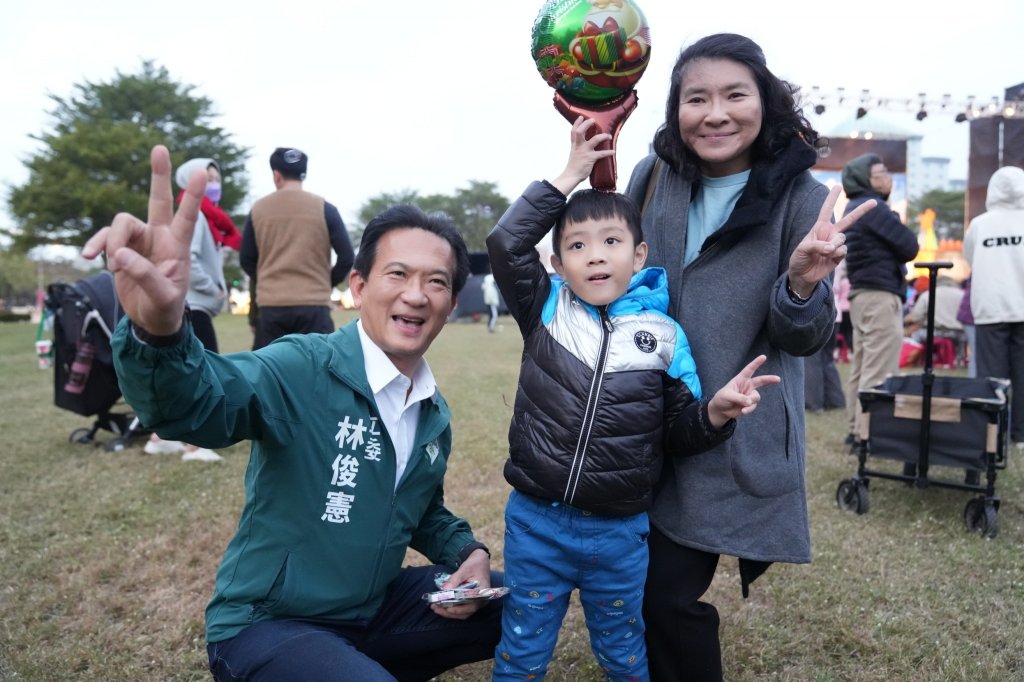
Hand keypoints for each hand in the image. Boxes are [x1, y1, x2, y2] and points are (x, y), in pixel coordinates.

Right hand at [81, 146, 205, 334]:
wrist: (151, 321)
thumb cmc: (165, 309)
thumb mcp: (163, 297)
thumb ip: (144, 276)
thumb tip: (118, 254)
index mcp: (178, 247)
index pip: (188, 218)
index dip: (193, 196)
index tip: (201, 172)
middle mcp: (160, 237)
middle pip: (158, 200)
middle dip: (159, 175)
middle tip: (160, 148)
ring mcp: (139, 241)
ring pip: (121, 223)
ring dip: (112, 242)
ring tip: (113, 268)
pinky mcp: (121, 249)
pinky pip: (104, 238)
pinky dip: (96, 245)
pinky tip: (88, 257)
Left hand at [430, 549, 491, 619]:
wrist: (481, 562)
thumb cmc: (474, 565)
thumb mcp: (464, 569)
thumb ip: (455, 579)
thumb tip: (445, 590)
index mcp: (482, 593)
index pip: (471, 605)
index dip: (459, 609)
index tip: (447, 608)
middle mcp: (480, 601)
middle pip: (465, 612)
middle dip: (449, 612)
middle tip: (435, 608)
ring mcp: (476, 603)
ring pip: (462, 613)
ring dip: (448, 612)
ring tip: (435, 608)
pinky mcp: (471, 602)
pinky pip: (461, 609)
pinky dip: (451, 609)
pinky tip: (441, 606)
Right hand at [549, 116, 613, 196]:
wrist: (571, 176)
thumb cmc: (573, 166)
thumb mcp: (574, 154)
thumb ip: (579, 148)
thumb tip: (585, 146)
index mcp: (574, 145)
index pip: (574, 131)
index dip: (577, 123)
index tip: (581, 117)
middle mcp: (579, 146)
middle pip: (580, 131)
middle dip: (587, 124)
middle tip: (593, 120)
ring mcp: (585, 152)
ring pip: (594, 140)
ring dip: (603, 136)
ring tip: (608, 136)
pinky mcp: (590, 158)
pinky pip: (601, 154)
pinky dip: (608, 152)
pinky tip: (613, 152)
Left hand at [707, 355, 780, 427]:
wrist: (721, 410)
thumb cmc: (722, 398)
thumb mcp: (727, 396)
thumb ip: (739, 398)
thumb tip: (749, 401)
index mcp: (740, 379)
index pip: (749, 370)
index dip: (756, 363)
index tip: (763, 357)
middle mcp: (747, 386)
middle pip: (761, 380)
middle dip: (770, 379)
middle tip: (778, 379)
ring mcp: (749, 395)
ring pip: (756, 397)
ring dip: (750, 401)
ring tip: (742, 405)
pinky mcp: (750, 404)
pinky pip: (753, 405)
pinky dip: (749, 409)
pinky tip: (742, 411)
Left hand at [787, 186, 876, 296]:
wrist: (803, 276)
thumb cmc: (799, 259)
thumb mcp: (802, 249)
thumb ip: (817, 245)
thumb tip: (832, 248)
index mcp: (819, 227)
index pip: (826, 210)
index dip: (832, 198)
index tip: (837, 185)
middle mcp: (830, 233)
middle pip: (849, 220)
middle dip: (861, 211)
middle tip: (874, 202)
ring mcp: (836, 244)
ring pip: (842, 239)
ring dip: (833, 246)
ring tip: (823, 253)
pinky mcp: (840, 255)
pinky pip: (843, 251)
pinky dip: (835, 254)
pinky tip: (828, 258)